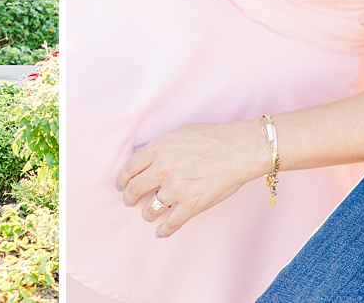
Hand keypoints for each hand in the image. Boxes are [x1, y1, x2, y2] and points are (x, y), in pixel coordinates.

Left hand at [116, 121, 263, 237]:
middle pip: (134, 189)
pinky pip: (170, 224)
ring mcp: (176, 188)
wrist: (240, 150)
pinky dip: (163, 230)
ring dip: (147, 214)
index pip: (129, 167)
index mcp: (159, 148)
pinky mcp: (192, 205)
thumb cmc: (214, 137)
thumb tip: (146, 156)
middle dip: (129, 198)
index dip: (123, 179)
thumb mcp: (180, 133)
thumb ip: (161, 146)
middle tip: (130, 201)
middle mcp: (163, 168)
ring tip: (149, 214)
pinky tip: (160, 232)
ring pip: (150, 209)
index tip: (122, 184)